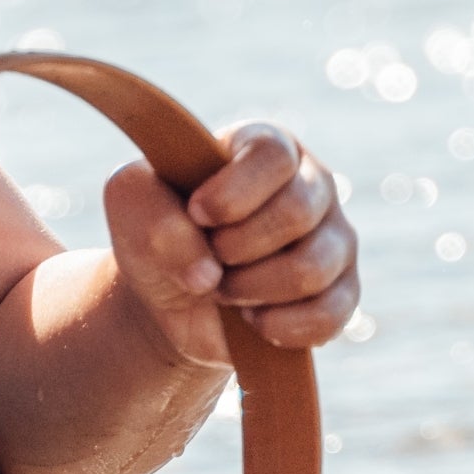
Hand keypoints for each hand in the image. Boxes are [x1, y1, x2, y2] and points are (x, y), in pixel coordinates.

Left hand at [105, 122, 359, 360]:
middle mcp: (311, 185)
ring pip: (312, 268)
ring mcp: (334, 240)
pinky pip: (329, 314)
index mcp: (266, 147)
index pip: (273, 155)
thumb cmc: (158, 231)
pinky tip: (251, 323)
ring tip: (223, 291)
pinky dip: (280, 327)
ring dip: (252, 290)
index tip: (196, 214)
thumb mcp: (131, 205)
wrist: (172, 296)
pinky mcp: (342, 293)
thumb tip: (205, 271)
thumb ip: (152, 215)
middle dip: (236, 248)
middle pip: (296, 211)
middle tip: (208, 258)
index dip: (234, 192)